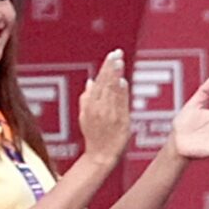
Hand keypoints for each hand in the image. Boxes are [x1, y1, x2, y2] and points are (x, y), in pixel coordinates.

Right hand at [76, 51, 130, 167]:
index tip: (112, 55)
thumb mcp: (85, 115)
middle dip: (111, 68)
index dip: (106, 68)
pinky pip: (121, 104)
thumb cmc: (94, 134)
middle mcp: (99, 108)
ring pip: (112, 91)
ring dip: (116, 76)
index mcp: (90, 105)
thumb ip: (87, 98)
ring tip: (119, 62)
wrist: (102, 154)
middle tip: (117, 53)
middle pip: (105, 84)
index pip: (99, 82)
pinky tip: (123, 82)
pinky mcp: (120, 120)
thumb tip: (91, 81)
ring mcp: (110, 114)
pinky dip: (121, 93)